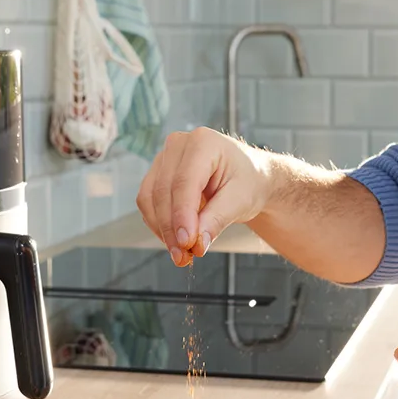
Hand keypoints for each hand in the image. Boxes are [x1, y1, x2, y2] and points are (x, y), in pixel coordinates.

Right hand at [136, 128, 270, 266]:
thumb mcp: (241, 200)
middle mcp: (179, 145)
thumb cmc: (248, 181)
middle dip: (171, 228)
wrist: (250, 177)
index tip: (185, 243)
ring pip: (150, 198)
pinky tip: (175, 239)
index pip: (184, 182)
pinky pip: (148, 202)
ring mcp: (165, 158)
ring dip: (162, 230)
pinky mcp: (157, 173)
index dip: (182, 215)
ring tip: (182, 253)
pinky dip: (159, 224)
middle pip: (164, 191)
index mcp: (203, 142)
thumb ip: (217, 220)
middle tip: (184, 256)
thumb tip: (196, 243)